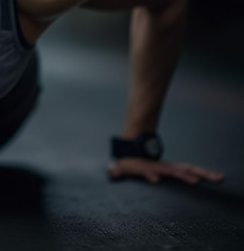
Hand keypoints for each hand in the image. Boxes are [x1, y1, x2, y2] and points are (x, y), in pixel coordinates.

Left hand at [108, 157, 223, 184]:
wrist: (134, 148)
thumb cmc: (127, 162)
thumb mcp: (121, 166)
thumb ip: (116, 170)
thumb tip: (113, 172)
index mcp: (150, 167)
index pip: (156, 171)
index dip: (159, 175)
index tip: (166, 179)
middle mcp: (162, 167)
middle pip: (179, 170)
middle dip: (193, 175)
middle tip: (206, 179)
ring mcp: (170, 167)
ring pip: (189, 170)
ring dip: (203, 173)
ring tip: (217, 177)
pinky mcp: (174, 169)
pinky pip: (191, 171)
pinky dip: (203, 173)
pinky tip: (216, 176)